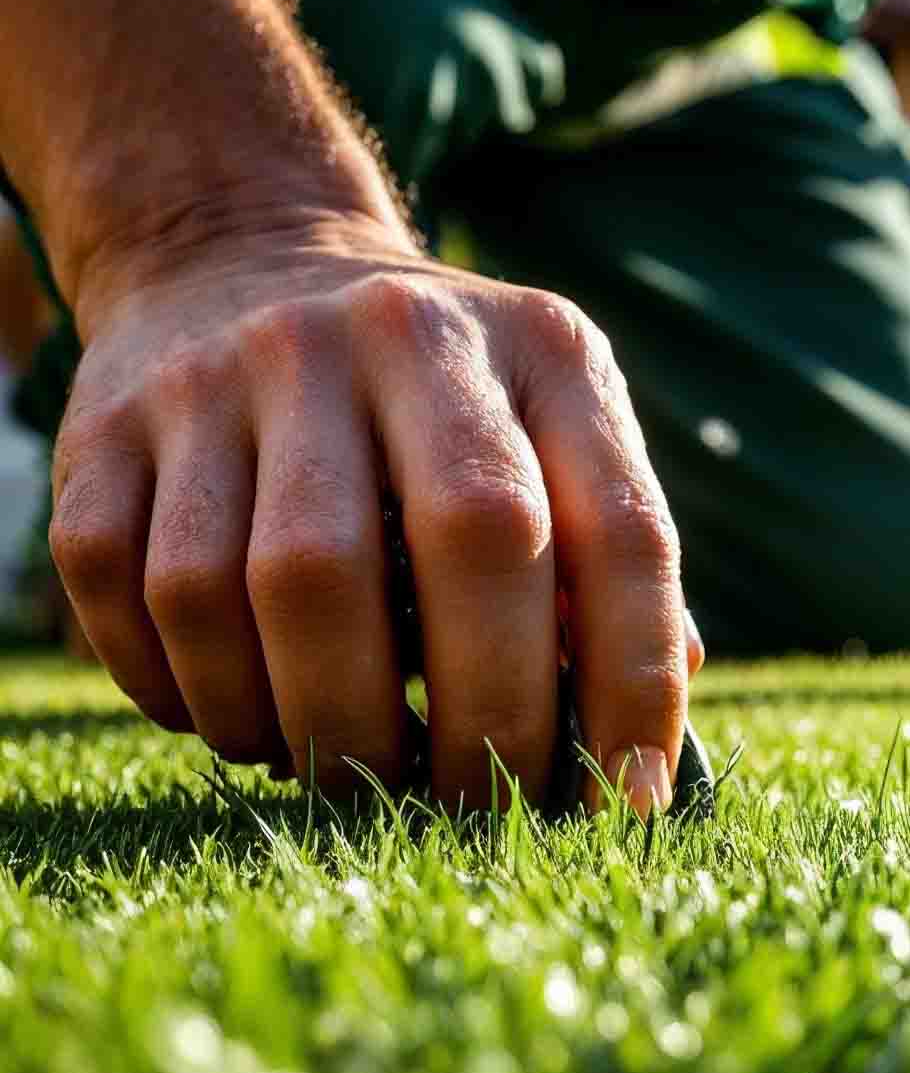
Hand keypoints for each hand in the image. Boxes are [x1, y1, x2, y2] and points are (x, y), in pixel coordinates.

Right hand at [50, 210, 698, 809]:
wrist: (236, 262)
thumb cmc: (439, 418)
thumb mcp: (551, 441)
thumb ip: (604, 578)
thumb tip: (634, 762)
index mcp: (545, 350)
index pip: (624, 533)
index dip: (635, 685)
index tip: (627, 803)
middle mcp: (401, 333)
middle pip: (468, 546)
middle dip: (487, 720)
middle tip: (482, 810)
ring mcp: (244, 367)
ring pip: (284, 588)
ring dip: (326, 728)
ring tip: (355, 776)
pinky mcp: (110, 423)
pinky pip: (139, 596)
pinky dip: (194, 695)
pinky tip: (245, 720)